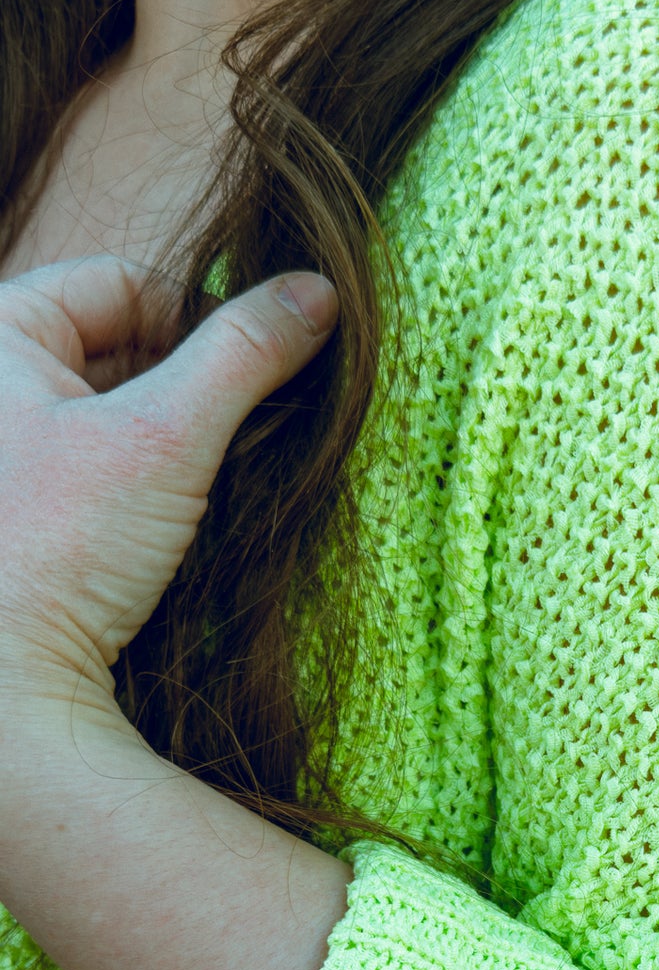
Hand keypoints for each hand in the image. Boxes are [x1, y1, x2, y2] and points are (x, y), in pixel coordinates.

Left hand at [0, 254, 337, 710]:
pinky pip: (105, 469)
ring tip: (203, 486)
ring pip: (120, 412)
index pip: (122, 283)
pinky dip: (150, 485)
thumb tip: (317, 294)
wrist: (10, 687)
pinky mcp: (28, 514)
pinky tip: (171, 526)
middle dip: (190, 387)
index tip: (255, 374)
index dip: (201, 319)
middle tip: (234, 437)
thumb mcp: (166, 437)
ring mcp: (10, 454)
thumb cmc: (57, 551)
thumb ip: (245, 353)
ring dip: (177, 440)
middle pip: (121, 345)